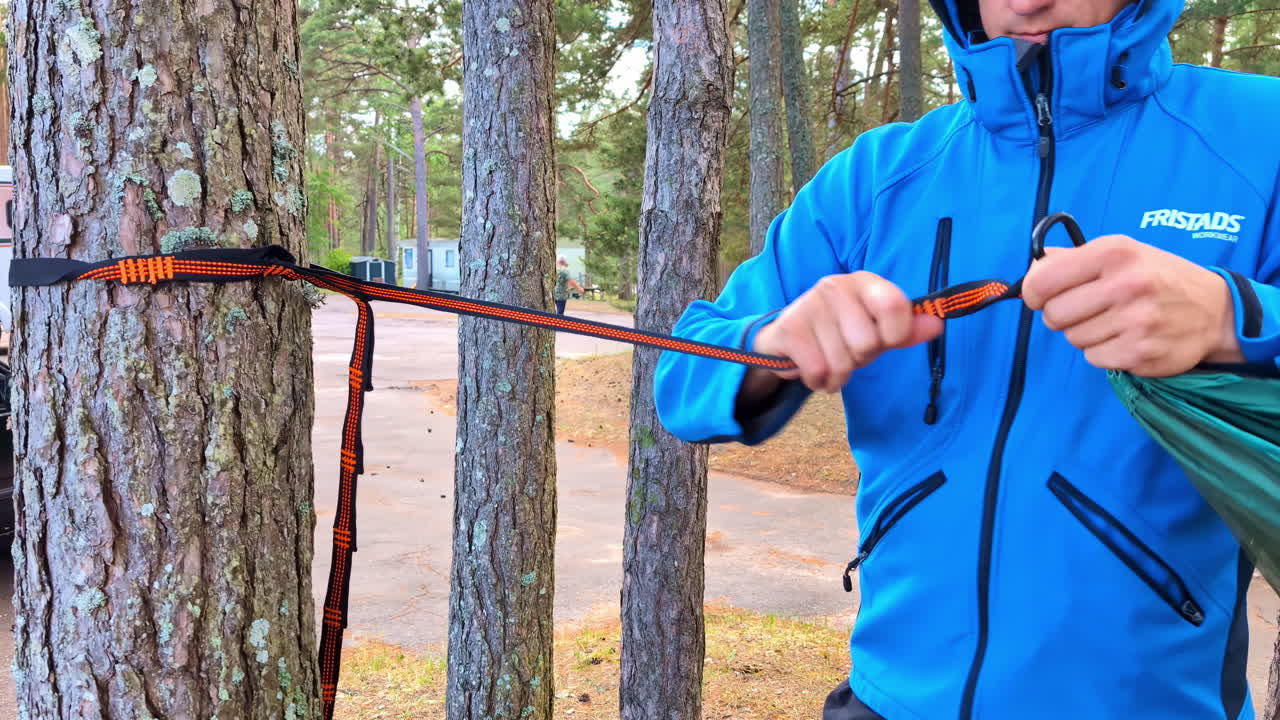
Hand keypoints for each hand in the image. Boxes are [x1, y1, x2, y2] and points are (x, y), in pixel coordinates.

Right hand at [749, 272, 943, 393]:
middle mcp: (836, 286)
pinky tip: (815, 370)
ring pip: (842, 362)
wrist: (786, 340)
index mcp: (865, 282)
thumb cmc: (840, 334)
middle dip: (860, 359)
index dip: (896, 334)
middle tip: (847, 351)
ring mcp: (810, 305)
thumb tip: (938, 324)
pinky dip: (820, 381)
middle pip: (868, 343)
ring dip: (839, 375)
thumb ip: (907, 329)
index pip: (895, 307)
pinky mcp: (790, 328)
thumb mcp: (877, 331)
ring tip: (829, 361)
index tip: (885, 340)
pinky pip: (819, 370)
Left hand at [1021, 235, 1242, 376]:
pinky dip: (1103, 351)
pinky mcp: (1140, 353)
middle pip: (1054, 314)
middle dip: (1062, 315)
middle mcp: (1126, 285)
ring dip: (1086, 333)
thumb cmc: (1158, 278)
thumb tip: (1032, 272)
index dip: (1033, 292)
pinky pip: (1094, 358)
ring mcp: (1135, 321)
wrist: (1216, 311)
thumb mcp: (1122, 253)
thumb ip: (1073, 259)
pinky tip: (1126, 338)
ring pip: (1073, 338)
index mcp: (1115, 253)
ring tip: (1115, 321)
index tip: (1040, 296)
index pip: (1043, 280)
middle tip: (1087, 309)